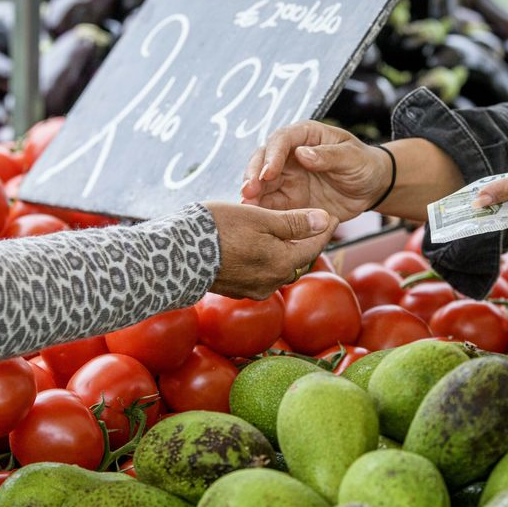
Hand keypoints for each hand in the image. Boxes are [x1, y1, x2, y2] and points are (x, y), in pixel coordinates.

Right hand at [203, 201, 337, 299]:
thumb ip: (294, 223)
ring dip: (284, 252)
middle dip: (305, 242)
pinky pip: (261, 274)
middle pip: (298, 260)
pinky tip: (258, 247)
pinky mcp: (238, 291)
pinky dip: (265, 259)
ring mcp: (254, 289)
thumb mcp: (260, 219)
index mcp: (282, 264)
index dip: (324, 229)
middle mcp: (272, 282)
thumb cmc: (218, 229)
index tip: (332, 215)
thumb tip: (324, 221)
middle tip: (310, 223)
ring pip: (279, 268)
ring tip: (283, 232)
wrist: (176, 254)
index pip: (314, 246)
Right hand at [240, 121, 390, 221]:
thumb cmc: (364, 165)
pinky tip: (258, 222)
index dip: (272, 155)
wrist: (371, 188)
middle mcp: (290, 155)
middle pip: (263, 161)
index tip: (267, 173)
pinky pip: (271, 205)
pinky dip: (263, 212)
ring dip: (252, 196)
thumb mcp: (352, 158)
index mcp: (305, 136)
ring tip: (247, 210)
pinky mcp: (287, 199)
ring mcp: (286, 177)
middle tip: (248, 193)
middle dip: (253, 175)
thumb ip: (329, 156)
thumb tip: (302, 154)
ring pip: (262, 184)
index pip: (282, 140)